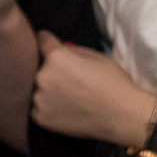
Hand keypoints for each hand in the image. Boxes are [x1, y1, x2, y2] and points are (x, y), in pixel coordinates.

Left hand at [32, 30, 153, 143]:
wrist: (118, 113)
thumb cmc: (112, 82)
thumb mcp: (97, 56)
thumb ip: (74, 51)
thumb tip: (61, 49)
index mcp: (57, 57)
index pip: (42, 40)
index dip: (46, 40)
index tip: (46, 41)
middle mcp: (42, 76)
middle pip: (41, 68)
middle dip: (52, 70)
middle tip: (71, 79)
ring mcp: (39, 98)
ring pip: (39, 89)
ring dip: (49, 90)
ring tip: (71, 97)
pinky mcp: (40, 117)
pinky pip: (39, 107)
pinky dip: (49, 107)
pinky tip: (67, 109)